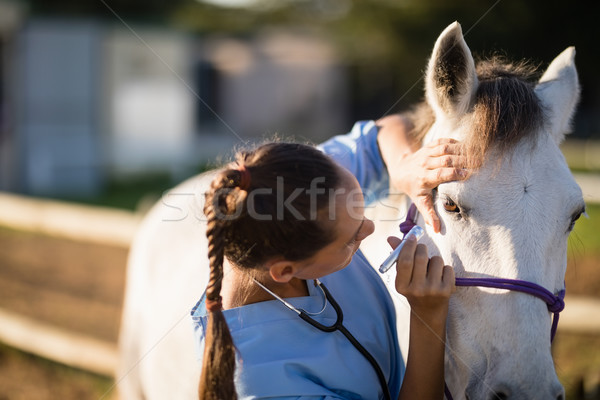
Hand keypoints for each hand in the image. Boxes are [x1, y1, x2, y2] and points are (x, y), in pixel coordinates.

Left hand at [376, 115, 467, 232]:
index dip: (453, 173)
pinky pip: (443, 141)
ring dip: (461, 149)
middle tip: (480, 162)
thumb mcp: (419, 202)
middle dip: (462, 160)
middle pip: (445, 159)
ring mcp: (427, 153)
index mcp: (423, 178)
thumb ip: (429, 213)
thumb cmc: (414, 188)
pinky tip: (467, 145)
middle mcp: (424, 164)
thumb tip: (437, 230)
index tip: (468, 175)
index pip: (439, 174)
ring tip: (477, 153)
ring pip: (445, 148)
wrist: (401, 170)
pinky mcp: (430, 146)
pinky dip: (455, 142)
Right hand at [389, 236, 454, 319]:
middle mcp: (416, 289)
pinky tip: (440, 277)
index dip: (409, 246)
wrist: (428, 312)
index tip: (412, 237)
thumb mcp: (403, 277)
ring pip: (437, 260)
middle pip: (421, 257)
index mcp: (401, 286)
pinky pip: (448, 268)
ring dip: (435, 260)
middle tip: (422, 248)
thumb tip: (391, 238)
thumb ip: (398, 257)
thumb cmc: (414, 289)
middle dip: (422, 248)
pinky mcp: (446, 291)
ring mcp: (432, 290)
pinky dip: (445, 268)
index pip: (405, 260)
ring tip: (432, 269)